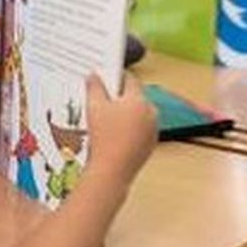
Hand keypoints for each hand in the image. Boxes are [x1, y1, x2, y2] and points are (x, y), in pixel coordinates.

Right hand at [84, 73, 156, 191]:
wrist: (112, 171)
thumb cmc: (104, 138)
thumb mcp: (93, 107)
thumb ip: (94, 86)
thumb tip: (94, 76)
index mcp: (139, 100)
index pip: (129, 79)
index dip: (115, 76)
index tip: (105, 76)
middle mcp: (151, 112)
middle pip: (135, 96)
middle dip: (119, 96)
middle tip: (101, 100)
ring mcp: (153, 129)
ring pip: (138, 113)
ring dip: (125, 113)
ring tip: (106, 120)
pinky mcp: (151, 143)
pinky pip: (140, 129)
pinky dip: (130, 128)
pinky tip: (114, 134)